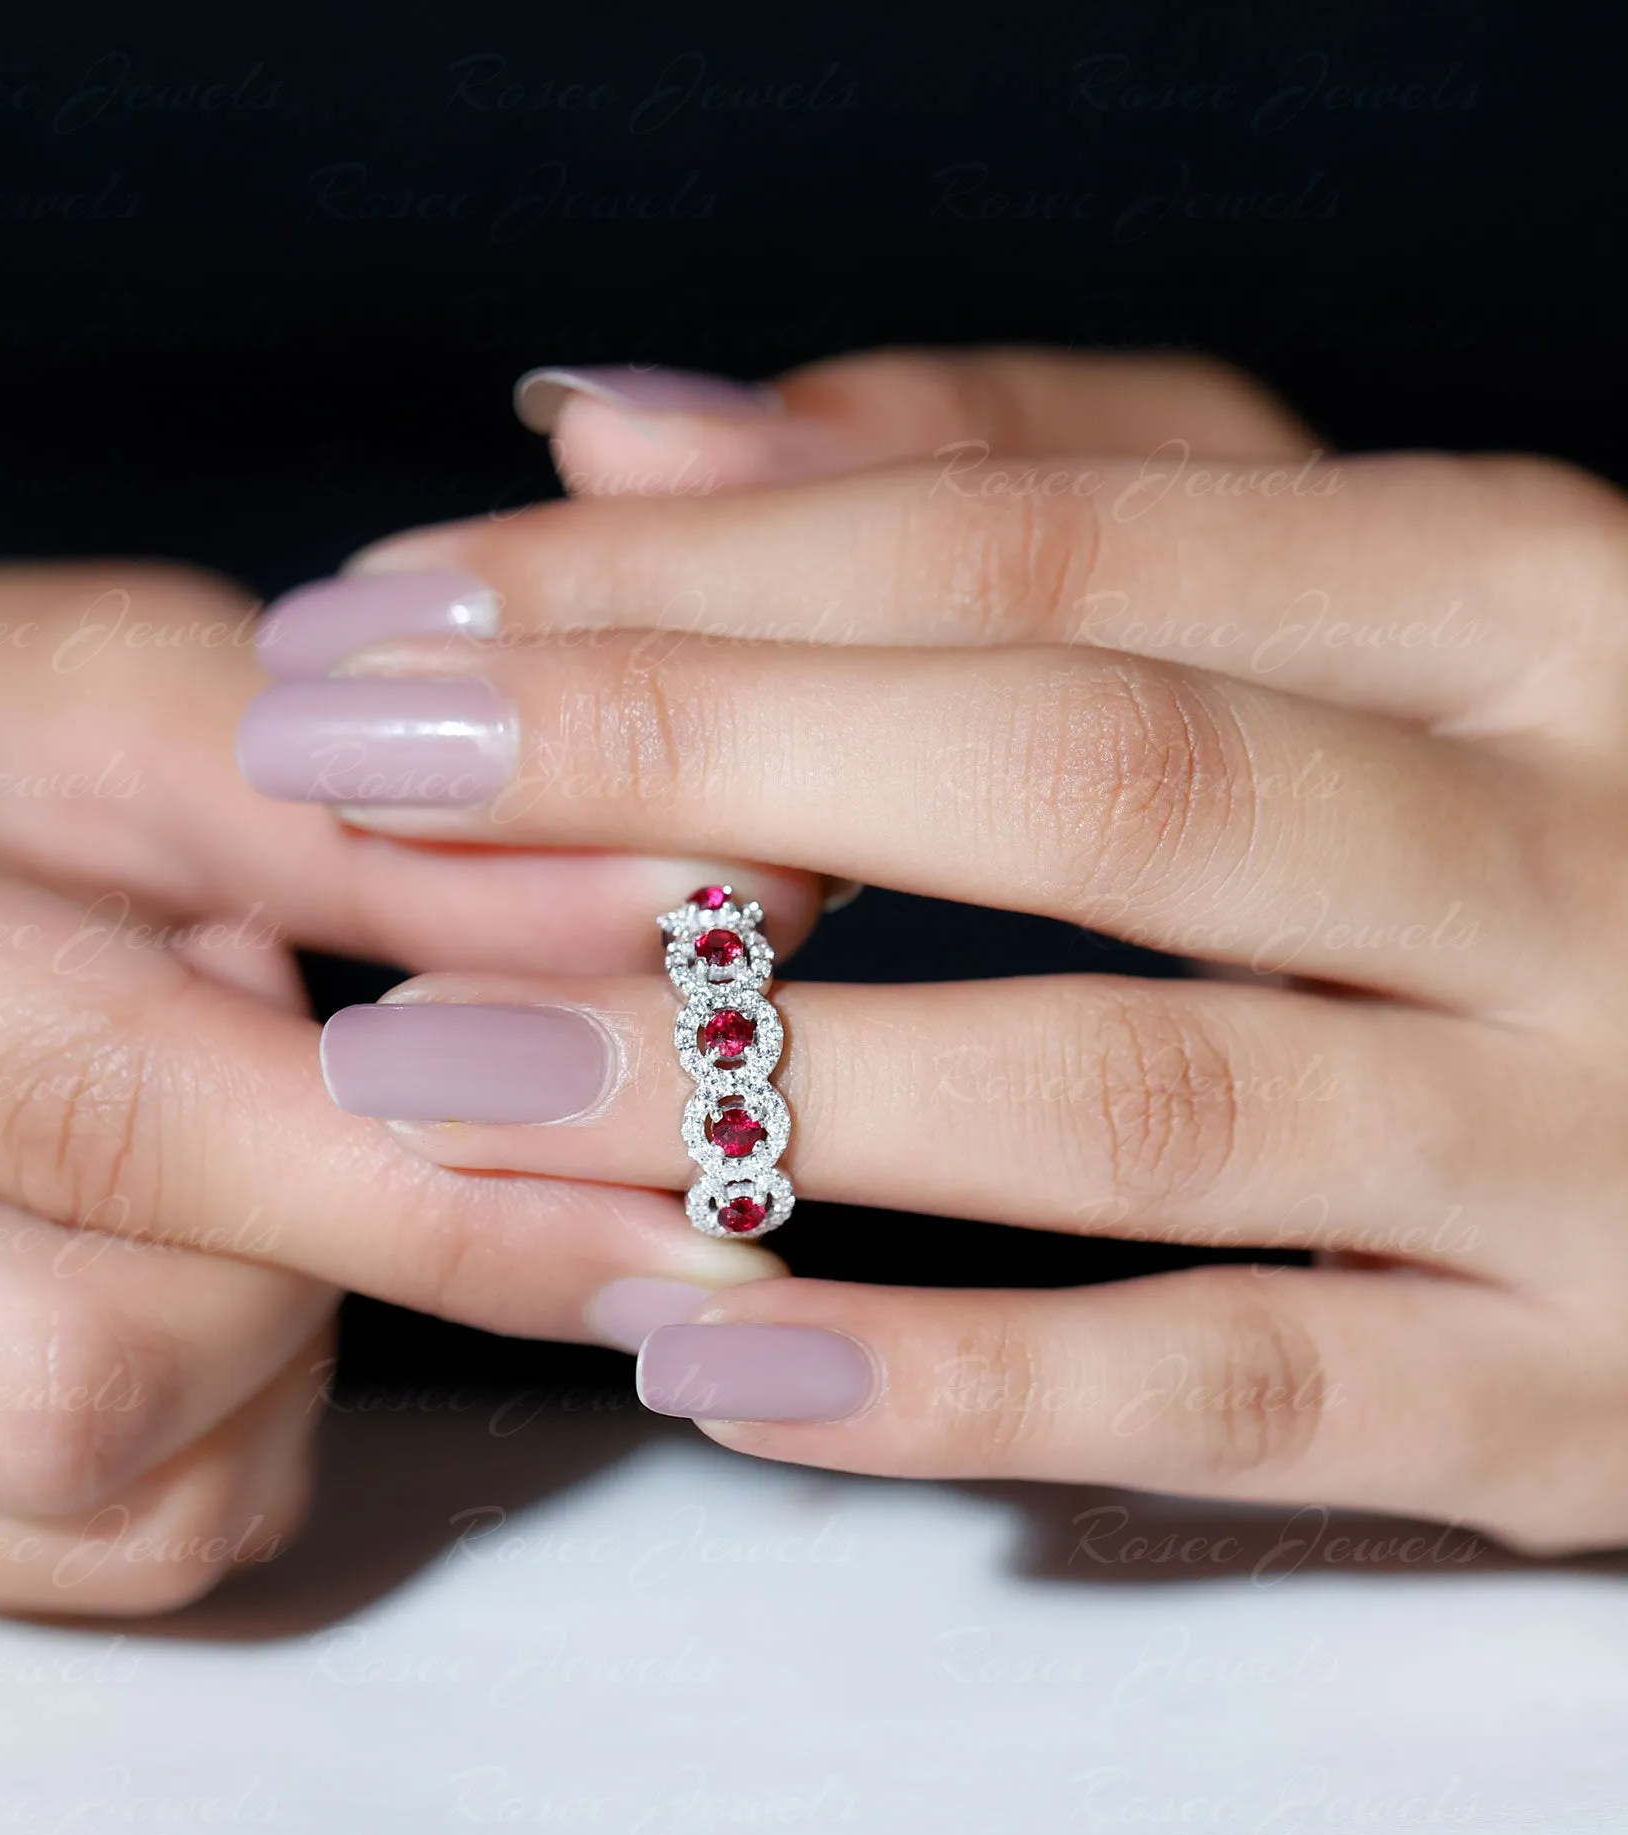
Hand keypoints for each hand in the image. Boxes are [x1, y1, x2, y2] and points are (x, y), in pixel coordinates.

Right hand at [0, 564, 802, 1609]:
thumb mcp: (74, 701)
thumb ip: (364, 818)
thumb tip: (684, 913)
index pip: (85, 1112)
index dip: (412, 1171)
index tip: (676, 1203)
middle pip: (82, 1380)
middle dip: (325, 1259)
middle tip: (361, 1104)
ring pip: (111, 1506)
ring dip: (279, 1340)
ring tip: (221, 1155)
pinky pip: (80, 1557)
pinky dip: (213, 1421)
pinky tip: (153, 1258)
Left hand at [241, 347, 1627, 1553]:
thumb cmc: (1527, 816)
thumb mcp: (1337, 599)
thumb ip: (1004, 478)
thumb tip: (626, 423)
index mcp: (1511, 595)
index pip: (1032, 538)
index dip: (683, 577)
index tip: (394, 618)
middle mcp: (1584, 835)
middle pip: (1078, 772)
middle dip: (671, 766)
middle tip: (342, 785)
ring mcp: (1595, 1137)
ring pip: (1131, 1097)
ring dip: (740, 1091)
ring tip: (427, 1075)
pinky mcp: (1572, 1402)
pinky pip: (1230, 1394)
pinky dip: (951, 1381)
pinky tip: (695, 1352)